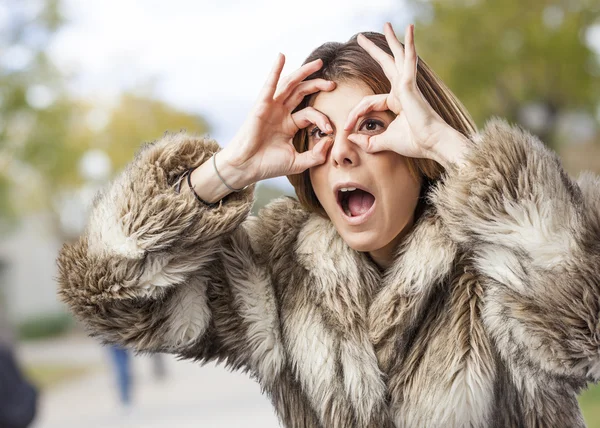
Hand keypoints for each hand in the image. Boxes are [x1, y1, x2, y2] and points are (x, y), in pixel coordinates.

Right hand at [219, 54, 335, 184]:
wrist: (246, 168)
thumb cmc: (268, 165)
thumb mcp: (298, 163)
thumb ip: (316, 155)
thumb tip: (329, 141)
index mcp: (289, 124)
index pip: (310, 114)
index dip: (322, 120)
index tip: (329, 131)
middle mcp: (281, 113)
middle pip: (301, 92)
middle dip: (317, 85)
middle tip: (333, 84)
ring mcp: (271, 107)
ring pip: (290, 84)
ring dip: (304, 72)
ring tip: (318, 63)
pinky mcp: (261, 106)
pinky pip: (270, 85)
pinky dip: (275, 70)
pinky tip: (281, 57)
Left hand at [344, 23, 467, 162]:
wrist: (432, 143)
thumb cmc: (414, 142)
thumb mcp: (384, 142)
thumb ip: (368, 141)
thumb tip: (351, 138)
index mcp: (397, 101)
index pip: (368, 102)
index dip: (354, 115)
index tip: (345, 128)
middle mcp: (402, 90)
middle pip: (386, 64)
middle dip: (373, 51)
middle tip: (361, 37)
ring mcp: (407, 85)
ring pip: (397, 56)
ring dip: (392, 40)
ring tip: (386, 24)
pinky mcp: (410, 84)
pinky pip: (408, 60)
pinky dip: (409, 45)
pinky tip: (409, 29)